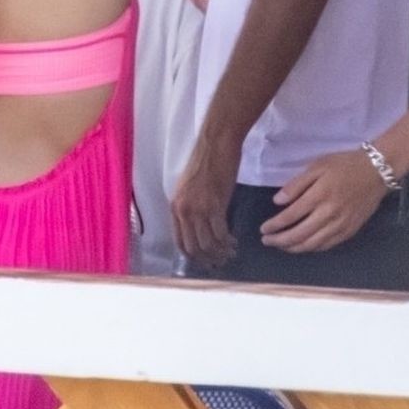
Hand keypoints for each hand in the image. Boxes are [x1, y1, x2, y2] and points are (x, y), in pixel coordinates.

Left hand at [170, 138, 238, 268]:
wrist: (216, 145)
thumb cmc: (204, 163)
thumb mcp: (189, 189)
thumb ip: (191, 209)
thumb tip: (199, 228)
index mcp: (174, 207)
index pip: (179, 242)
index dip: (193, 256)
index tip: (204, 260)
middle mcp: (183, 211)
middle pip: (193, 247)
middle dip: (207, 259)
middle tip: (220, 262)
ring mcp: (199, 209)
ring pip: (208, 243)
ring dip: (221, 252)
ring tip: (230, 252)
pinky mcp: (216, 206)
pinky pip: (221, 233)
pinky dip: (228, 242)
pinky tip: (234, 242)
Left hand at [260, 149, 387, 252]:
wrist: (376, 172)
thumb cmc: (343, 165)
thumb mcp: (317, 166)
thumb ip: (296, 185)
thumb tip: (277, 201)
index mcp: (319, 196)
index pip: (290, 216)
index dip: (274, 225)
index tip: (263, 229)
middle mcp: (330, 214)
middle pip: (300, 235)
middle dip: (280, 241)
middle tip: (266, 241)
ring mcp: (341, 225)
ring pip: (313, 244)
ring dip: (294, 248)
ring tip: (281, 246)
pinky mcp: (350, 231)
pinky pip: (328, 245)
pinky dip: (312, 248)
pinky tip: (302, 246)